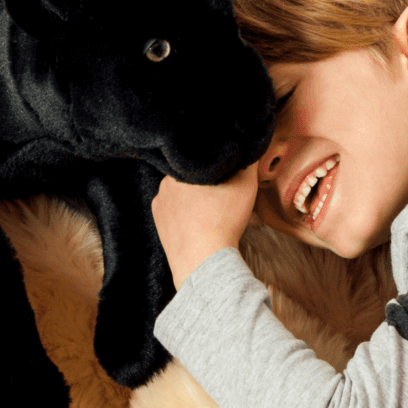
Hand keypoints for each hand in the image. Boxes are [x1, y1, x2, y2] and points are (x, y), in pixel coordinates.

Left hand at [152, 163, 257, 288]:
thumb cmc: (223, 220)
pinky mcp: (158, 223)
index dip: (215, 163)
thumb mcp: (245, 185)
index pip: (199, 157)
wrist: (203, 261)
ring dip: (193, 197)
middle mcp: (164, 183)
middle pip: (189, 175)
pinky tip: (198, 221)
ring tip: (211, 210)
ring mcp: (159, 204)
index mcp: (181, 167)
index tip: (226, 172)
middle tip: (221, 193)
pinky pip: (173, 211)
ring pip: (180, 193)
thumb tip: (249, 147)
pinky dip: (184, 214)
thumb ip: (248, 160)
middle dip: (204, 180)